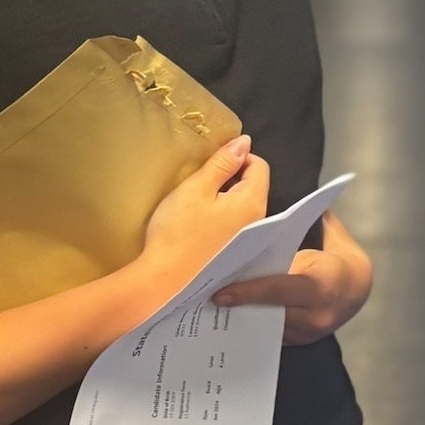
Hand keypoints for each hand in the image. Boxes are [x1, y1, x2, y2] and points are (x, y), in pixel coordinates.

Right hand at [142, 136, 269, 285]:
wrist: (164, 282)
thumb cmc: (178, 231)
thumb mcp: (196, 188)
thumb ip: (222, 163)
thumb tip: (244, 142)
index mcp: (252, 203)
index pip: (260, 166)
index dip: (237, 158)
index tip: (211, 166)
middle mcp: (259, 223)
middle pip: (254, 187)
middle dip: (231, 179)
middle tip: (200, 185)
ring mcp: (250, 243)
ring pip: (243, 207)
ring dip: (225, 199)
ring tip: (198, 206)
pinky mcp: (237, 256)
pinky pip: (237, 227)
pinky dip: (223, 219)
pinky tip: (201, 227)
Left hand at [214, 212, 372, 345]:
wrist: (358, 290)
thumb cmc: (339, 258)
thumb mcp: (328, 239)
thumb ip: (305, 224)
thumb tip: (277, 197)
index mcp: (321, 284)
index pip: (279, 289)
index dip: (248, 291)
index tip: (220, 293)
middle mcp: (315, 314)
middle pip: (267, 312)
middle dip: (237, 306)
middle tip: (205, 300)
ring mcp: (308, 333)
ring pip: (265, 327)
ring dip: (240, 317)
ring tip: (211, 310)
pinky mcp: (299, 342)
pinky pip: (268, 335)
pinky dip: (250, 324)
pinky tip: (229, 316)